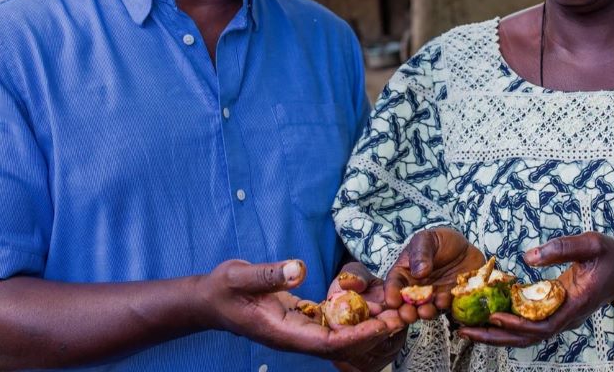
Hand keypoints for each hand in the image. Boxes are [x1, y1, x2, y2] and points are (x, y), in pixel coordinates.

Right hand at [197, 259, 404, 360]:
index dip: (357, 336)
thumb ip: (268, 274)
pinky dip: (355, 317)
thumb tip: (297, 269)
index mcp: (283, 333)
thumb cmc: (223, 289)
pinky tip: (373, 304)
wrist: (211, 299)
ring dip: (368, 327)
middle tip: (403, 317)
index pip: (327, 342)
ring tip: (397, 311)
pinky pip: (334, 324)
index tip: (383, 324)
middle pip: (341, 346)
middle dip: (373, 334)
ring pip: (341, 337)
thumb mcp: (240, 276)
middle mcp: (295, 338)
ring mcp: (300, 331)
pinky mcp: (303, 321)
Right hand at [384, 227, 485, 323]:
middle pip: (407, 303)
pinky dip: (446, 308)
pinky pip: (447, 308)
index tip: (392, 301)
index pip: (394, 284)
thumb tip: (418, 272)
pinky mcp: (450, 302)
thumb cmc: (441, 241)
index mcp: (404, 273)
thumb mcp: (427, 239)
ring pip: (426, 309)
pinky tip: (446, 301)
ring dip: (425, 312)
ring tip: (425, 311)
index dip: (391, 293)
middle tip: (407, 314)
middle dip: (406, 311)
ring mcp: (433, 297)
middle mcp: (416, 289)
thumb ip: (420, 253)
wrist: (465, 248)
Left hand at [458, 232, 613, 347]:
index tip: (494, 317)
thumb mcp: (592, 243)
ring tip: (466, 329)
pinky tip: (485, 315)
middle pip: (528, 338)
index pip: (543, 325)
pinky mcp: (554, 311)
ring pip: (525, 336)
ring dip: (496, 334)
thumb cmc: (612, 256)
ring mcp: (560, 317)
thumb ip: (562, 248)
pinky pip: (528, 323)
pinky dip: (506, 324)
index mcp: (575, 304)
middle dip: (495, 337)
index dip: (517, 325)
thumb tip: (528, 256)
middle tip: (463, 332)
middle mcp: (566, 317)